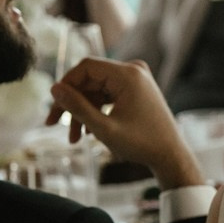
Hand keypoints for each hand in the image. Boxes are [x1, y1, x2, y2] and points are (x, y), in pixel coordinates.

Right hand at [47, 58, 204, 188]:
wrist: (171, 155)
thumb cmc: (142, 144)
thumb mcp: (103, 128)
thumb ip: (77, 107)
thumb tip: (54, 88)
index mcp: (128, 74)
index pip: (86, 67)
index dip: (66, 84)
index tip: (53, 107)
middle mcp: (133, 71)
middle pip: (89, 79)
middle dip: (71, 103)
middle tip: (52, 124)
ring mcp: (136, 79)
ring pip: (96, 89)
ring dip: (82, 111)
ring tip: (74, 139)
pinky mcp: (136, 89)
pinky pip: (107, 94)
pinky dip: (96, 110)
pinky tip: (87, 132)